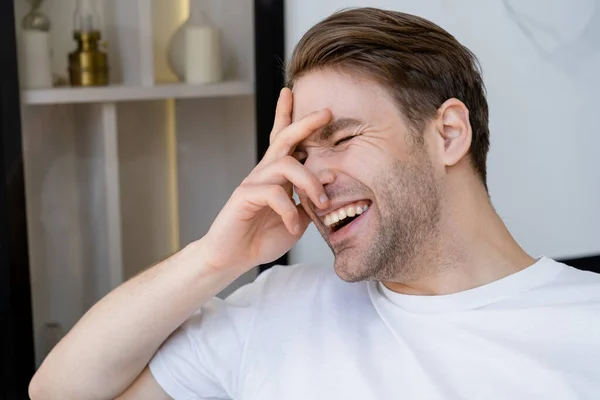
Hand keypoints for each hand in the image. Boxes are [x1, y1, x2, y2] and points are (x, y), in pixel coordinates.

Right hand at [201, 88, 331, 271]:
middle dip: (305, 123)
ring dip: (310, 182)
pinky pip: (274, 193)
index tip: (294, 92)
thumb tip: (331, 177)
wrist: (233, 256)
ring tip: (322, 203)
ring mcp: (253, 182)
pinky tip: (292, 226)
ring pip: (286, 165)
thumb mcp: (297, 218)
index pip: (283, 140)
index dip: (288, 116)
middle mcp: (264, 172)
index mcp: (276, 175)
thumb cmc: (263, 235)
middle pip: (284, 139)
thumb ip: (310, 200)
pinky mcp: (244, 196)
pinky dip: (290, 211)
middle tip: (327, 112)